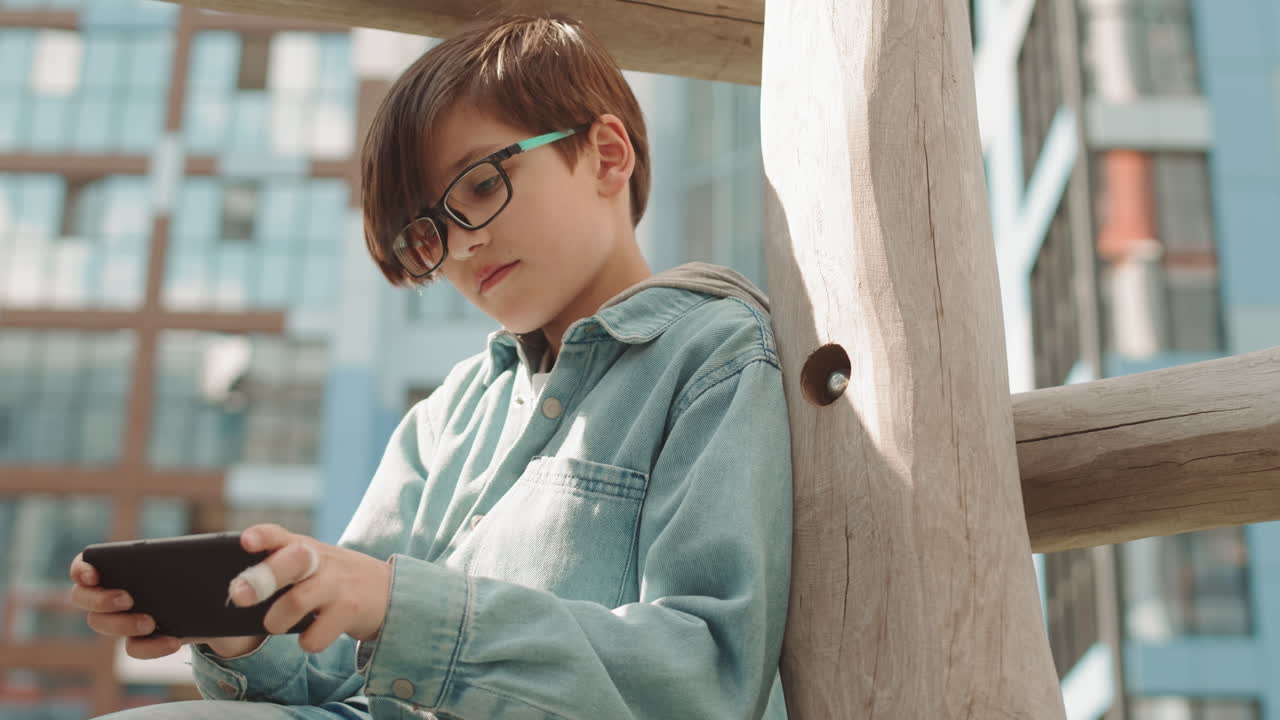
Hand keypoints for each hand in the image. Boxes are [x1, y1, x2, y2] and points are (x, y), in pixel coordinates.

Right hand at [68, 553, 261, 659]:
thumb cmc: (216, 566)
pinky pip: (134, 648)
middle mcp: (116, 592)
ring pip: (102, 626)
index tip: (92, 572)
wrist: (230, 601)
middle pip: (84, 599)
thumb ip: (217, 545)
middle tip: (128, 598)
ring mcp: (126, 618)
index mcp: (125, 565)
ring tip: (151, 621)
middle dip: (100, 600)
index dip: (81, 568)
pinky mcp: (145, 639)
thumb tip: (238, 541)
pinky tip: (173, 641)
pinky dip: (150, 647)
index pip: (85, 566)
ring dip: (121, 624)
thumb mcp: (218, 553)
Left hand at [228, 524, 391, 653]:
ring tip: (275, 624)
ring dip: (276, 620)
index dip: (263, 536)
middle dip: (261, 579)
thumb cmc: (332, 578)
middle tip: (239, 596)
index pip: (279, 534)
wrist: (386, 589)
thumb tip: (235, 593)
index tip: (246, 542)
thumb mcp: (311, 562)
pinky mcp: (350, 610)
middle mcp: (320, 561)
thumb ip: (279, 565)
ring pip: (297, 602)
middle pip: (290, 563)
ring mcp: (337, 585)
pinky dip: (307, 642)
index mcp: (302, 547)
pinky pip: (316, 636)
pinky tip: (312, 636)